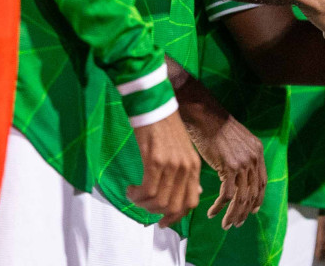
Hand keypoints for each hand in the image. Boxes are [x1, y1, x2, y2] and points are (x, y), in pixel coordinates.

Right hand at [127, 111, 200, 227]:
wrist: (154, 103)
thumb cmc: (165, 125)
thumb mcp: (183, 149)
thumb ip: (188, 171)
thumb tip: (194, 191)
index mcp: (194, 166)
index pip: (190, 202)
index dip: (176, 217)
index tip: (162, 221)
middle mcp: (185, 168)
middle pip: (173, 206)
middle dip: (155, 212)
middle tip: (142, 205)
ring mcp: (171, 165)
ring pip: (158, 201)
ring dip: (142, 203)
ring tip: (133, 195)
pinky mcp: (154, 160)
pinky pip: (147, 190)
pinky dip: (136, 195)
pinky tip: (130, 189)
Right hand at [176, 82, 265, 229]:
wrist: (204, 115)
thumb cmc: (215, 126)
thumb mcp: (236, 140)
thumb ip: (241, 156)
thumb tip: (236, 173)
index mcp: (257, 152)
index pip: (262, 183)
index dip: (258, 199)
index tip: (252, 211)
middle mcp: (253, 158)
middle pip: (252, 194)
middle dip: (245, 212)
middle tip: (236, 223)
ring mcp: (242, 163)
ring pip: (241, 198)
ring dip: (233, 214)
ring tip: (225, 224)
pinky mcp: (229, 167)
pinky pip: (226, 194)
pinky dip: (220, 207)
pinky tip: (212, 212)